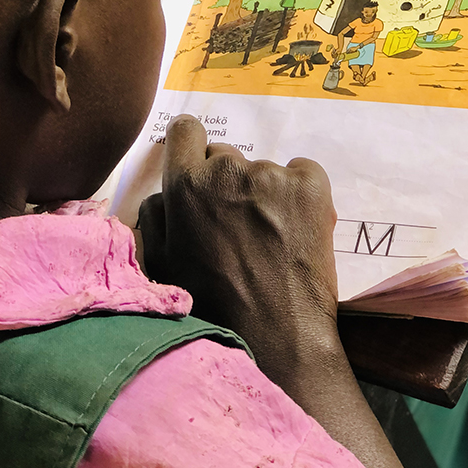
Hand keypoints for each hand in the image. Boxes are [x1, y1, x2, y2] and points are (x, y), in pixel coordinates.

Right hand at [138, 114, 340, 363]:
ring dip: (263, 194)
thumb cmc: (211, 306)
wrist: (277, 337)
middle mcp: (226, 169)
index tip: (199, 168)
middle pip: (224, 155)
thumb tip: (164, 191)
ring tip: (269, 238)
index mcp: (185, 185)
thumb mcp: (162, 266)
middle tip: (235, 224)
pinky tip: (295, 228)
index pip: (186, 130)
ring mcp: (272, 174)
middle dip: (226, 182)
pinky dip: (299, 193)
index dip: (191, 148)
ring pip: (262, 170)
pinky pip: (302, 173)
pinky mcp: (311, 185)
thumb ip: (156, 216)